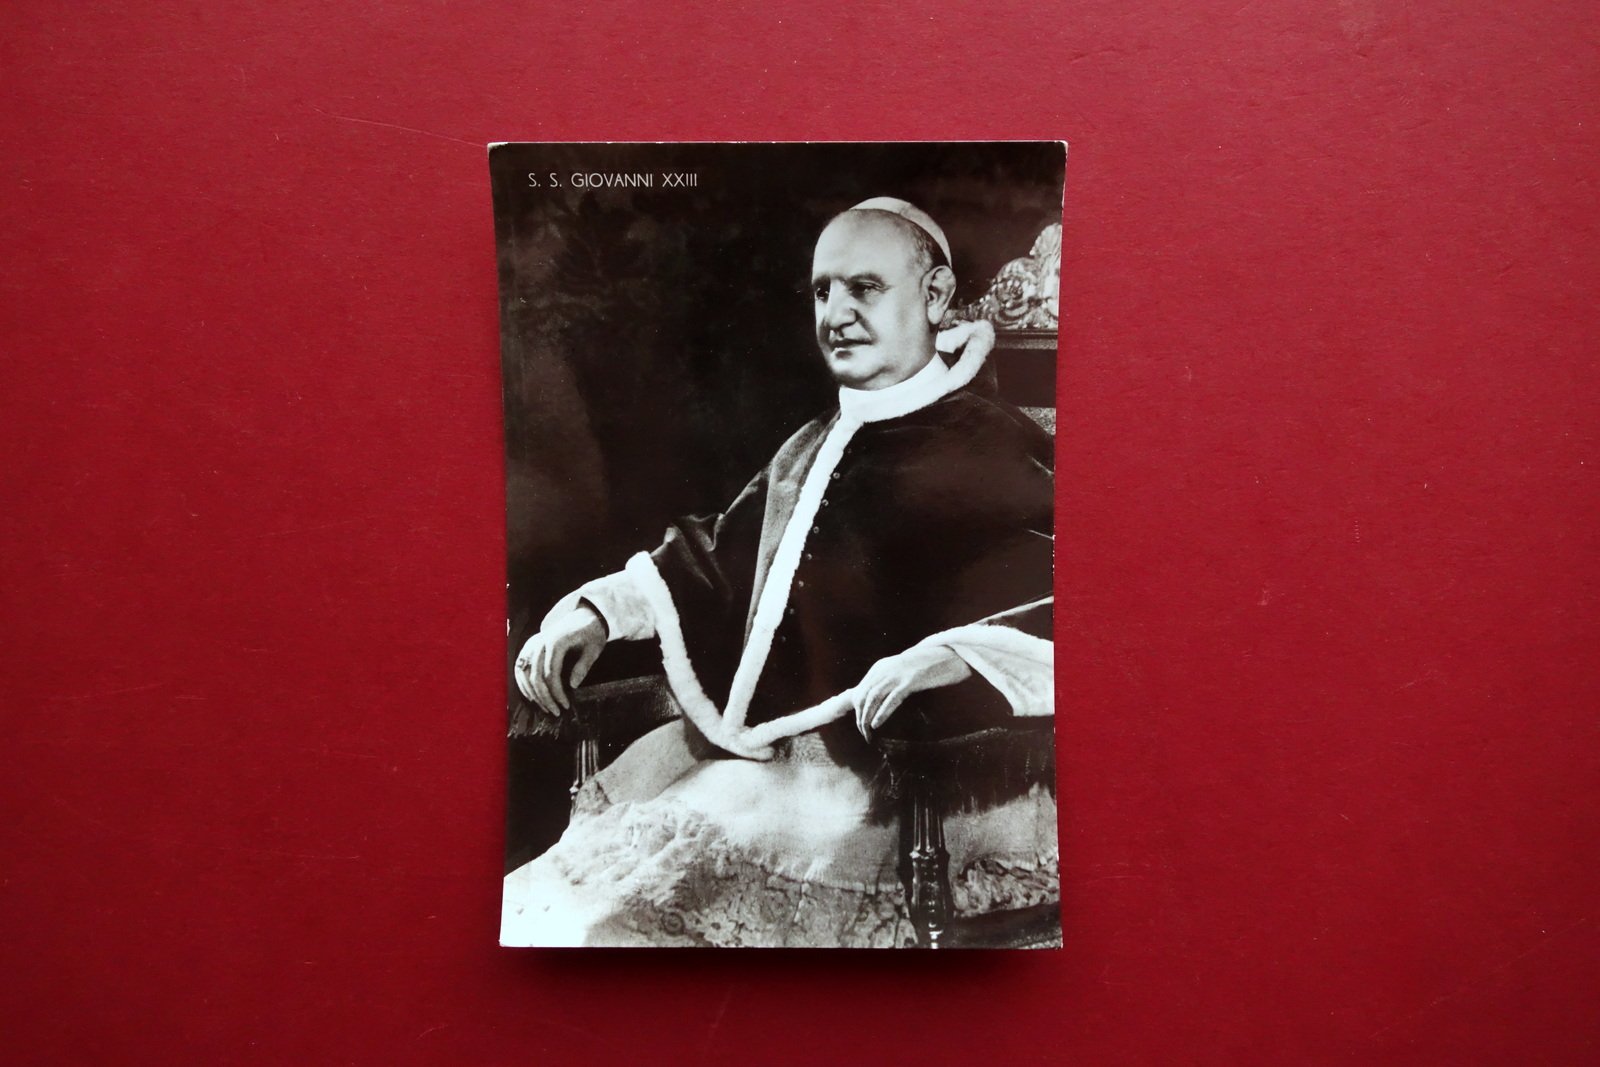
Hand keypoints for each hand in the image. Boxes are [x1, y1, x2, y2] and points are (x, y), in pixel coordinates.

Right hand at [514, 605, 606, 716]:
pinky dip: (523, 684)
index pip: (550, 673)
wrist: (584, 617)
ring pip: (525, 673)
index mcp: (556, 642)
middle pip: (535, 676)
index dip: (557, 693)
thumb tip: (573, 686)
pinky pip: (520, 667)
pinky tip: (532, 697)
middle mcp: (540, 642)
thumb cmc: (591, 635)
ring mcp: (532, 643)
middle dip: (545, 697)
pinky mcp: (529, 646)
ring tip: (546, 708)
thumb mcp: (594, 650)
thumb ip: (583, 666)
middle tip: (556, 712)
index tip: (566, 706)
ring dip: (533, 694)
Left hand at [853, 644, 972, 740]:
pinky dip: (881, 713)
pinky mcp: (910, 681)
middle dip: (861, 717)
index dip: (858, 710)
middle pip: (863, 696)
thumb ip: (887, 682)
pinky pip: (891, 699)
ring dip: (867, 718)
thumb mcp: (901, 671)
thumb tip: (876, 699)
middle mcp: (884, 669)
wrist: (948, 654)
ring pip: (873, 698)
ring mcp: (897, 674)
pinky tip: (876, 724)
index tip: (860, 726)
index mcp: (880, 667)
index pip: (860, 691)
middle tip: (864, 734)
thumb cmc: (925, 667)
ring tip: (868, 733)